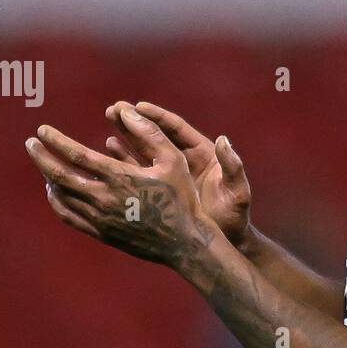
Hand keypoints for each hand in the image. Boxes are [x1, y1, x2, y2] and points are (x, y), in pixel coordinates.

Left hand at [25, 107, 220, 269]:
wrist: (184, 242)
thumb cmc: (181, 197)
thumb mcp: (173, 160)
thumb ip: (149, 133)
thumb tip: (126, 110)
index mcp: (120, 177)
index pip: (76, 155)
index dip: (56, 141)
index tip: (42, 130)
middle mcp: (105, 198)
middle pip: (60, 176)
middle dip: (41, 158)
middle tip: (31, 144)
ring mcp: (101, 218)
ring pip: (62, 197)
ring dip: (49, 179)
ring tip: (44, 166)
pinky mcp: (101, 233)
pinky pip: (69, 216)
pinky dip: (56, 202)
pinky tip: (55, 192)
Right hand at [105, 100, 252, 250]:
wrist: (223, 241)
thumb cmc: (234, 217)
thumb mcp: (237, 192)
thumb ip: (232, 167)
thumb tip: (224, 140)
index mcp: (203, 153)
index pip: (177, 129)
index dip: (158, 117)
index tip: (138, 106)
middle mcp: (184, 159)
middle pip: (157, 134)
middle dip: (136, 120)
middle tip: (115, 108)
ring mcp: (171, 173)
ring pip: (145, 148)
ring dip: (127, 133)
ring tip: (109, 118)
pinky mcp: (160, 188)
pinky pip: (139, 169)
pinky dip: (124, 158)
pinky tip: (109, 148)